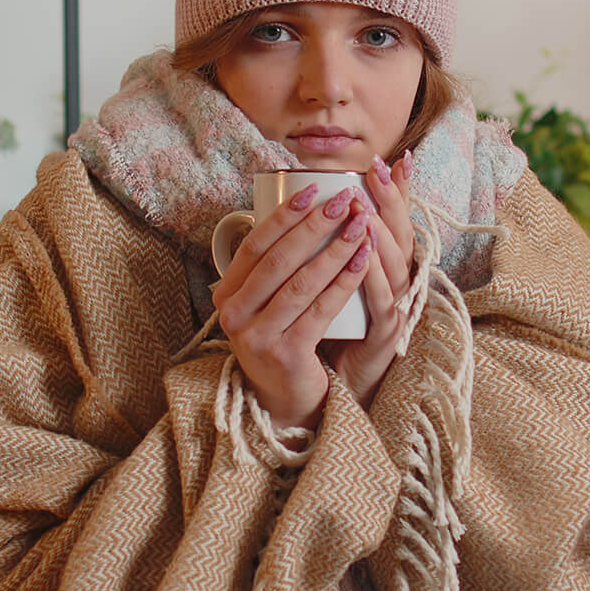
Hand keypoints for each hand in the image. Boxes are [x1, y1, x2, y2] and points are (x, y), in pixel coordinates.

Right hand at [212, 182, 375, 429]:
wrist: (287, 400)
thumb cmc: (284, 341)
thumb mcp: (266, 304)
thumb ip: (272, 269)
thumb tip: (298, 211)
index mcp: (226, 295)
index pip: (255, 245)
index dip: (284, 216)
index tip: (314, 190)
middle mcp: (233, 315)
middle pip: (278, 259)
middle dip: (316, 226)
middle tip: (346, 201)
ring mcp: (256, 336)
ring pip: (301, 282)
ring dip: (335, 249)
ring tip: (362, 226)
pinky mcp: (284, 354)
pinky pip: (320, 310)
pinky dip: (344, 282)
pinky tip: (363, 261)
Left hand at [324, 152, 415, 410]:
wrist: (338, 381)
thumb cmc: (333, 326)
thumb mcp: (330, 279)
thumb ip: (327, 246)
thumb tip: (307, 203)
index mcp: (385, 266)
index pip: (395, 221)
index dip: (393, 191)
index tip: (382, 161)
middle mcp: (396, 283)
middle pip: (401, 235)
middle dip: (390, 200)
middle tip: (376, 171)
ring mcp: (394, 308)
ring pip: (392, 264)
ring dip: (380, 233)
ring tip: (364, 206)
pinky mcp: (385, 335)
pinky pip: (380, 302)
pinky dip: (372, 278)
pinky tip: (361, 257)